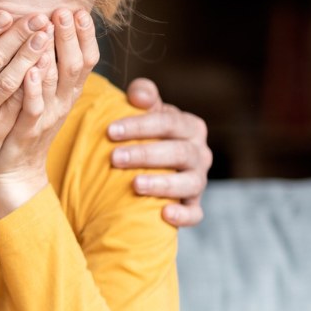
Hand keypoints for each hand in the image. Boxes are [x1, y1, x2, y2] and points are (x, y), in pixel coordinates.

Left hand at [0, 9, 98, 216]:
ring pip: (55, 82)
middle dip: (70, 36)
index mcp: (67, 91)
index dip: (85, 35)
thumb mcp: (42, 92)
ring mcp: (46, 117)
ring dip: (52, 54)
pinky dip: (34, 89)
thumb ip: (47, 64)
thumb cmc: (21, 122)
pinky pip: (33, 108)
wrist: (13, 169)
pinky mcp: (26, 131)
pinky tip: (30, 70)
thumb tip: (46, 28)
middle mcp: (62, 102)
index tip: (80, 10)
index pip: (85, 59)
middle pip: (74, 65)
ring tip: (47, 28)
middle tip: (64, 10)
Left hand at [109, 77, 211, 226]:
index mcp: (190, 127)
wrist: (148, 166)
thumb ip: (143, 96)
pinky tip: (164, 214)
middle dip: (146, 154)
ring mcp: (198, 181)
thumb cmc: (145, 133)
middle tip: (114, 158)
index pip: (169, 122)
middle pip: (180, 152)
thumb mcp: (144, 111)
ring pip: (190, 183)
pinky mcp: (192, 206)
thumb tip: (139, 95)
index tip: (110, 131)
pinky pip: (194, 213)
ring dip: (162, 183)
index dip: (140, 126)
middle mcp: (200, 154)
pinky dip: (183, 215)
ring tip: (135, 184)